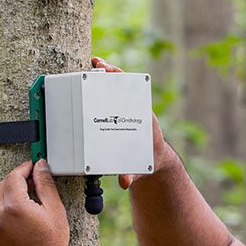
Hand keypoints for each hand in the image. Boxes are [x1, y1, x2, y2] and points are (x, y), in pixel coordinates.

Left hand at [0, 160, 71, 245]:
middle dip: (14, 181)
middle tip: (29, 185)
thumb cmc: (52, 243)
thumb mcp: (55, 209)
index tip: (31, 167)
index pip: (14, 176)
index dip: (24, 169)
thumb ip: (45, 185)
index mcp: (15, 205)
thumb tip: (39, 166)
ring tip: (11, 199)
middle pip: (0, 186)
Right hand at [91, 56, 175, 188]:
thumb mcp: (139, 168)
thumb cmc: (145, 161)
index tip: (115, 76)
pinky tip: (93, 75)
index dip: (125, 85)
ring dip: (107, 75)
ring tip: (95, 64)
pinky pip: (113, 94)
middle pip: (126, 88)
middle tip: (99, 67)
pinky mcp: (121, 112)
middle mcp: (137, 111)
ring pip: (119, 88)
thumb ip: (131, 174)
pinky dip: (104, 84)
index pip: (135, 97)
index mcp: (143, 121)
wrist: (152, 160)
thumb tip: (123, 181)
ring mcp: (129, 109)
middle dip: (113, 75)